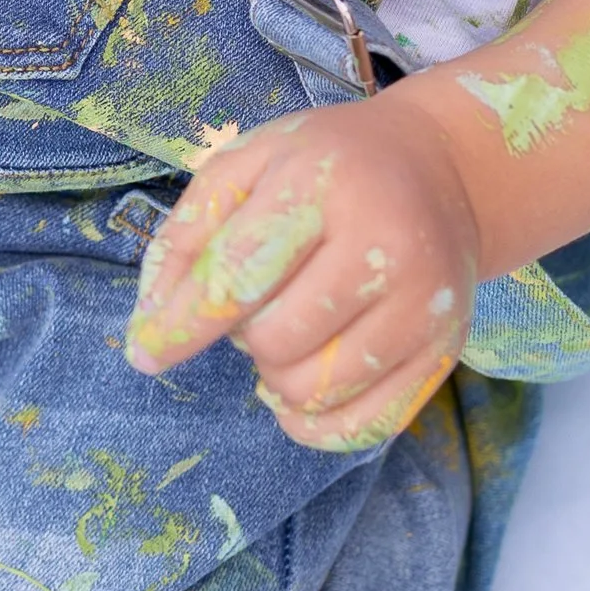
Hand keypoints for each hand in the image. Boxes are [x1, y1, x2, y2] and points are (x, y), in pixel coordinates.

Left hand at [125, 91, 475, 450]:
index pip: (240, 275)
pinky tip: (304, 383)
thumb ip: (190, 233)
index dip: (183, 323)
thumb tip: (151, 322)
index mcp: (324, 186)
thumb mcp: (248, 164)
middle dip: (243, 335)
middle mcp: (386, 247)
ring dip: (278, 375)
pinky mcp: (445, 352)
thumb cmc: (326, 165)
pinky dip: (315, 421)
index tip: (144, 352)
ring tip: (290, 326)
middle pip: (276, 341)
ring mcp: (426, 306)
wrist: (440, 168)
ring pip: (316, 390)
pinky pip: (364, 427)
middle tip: (259, 301)